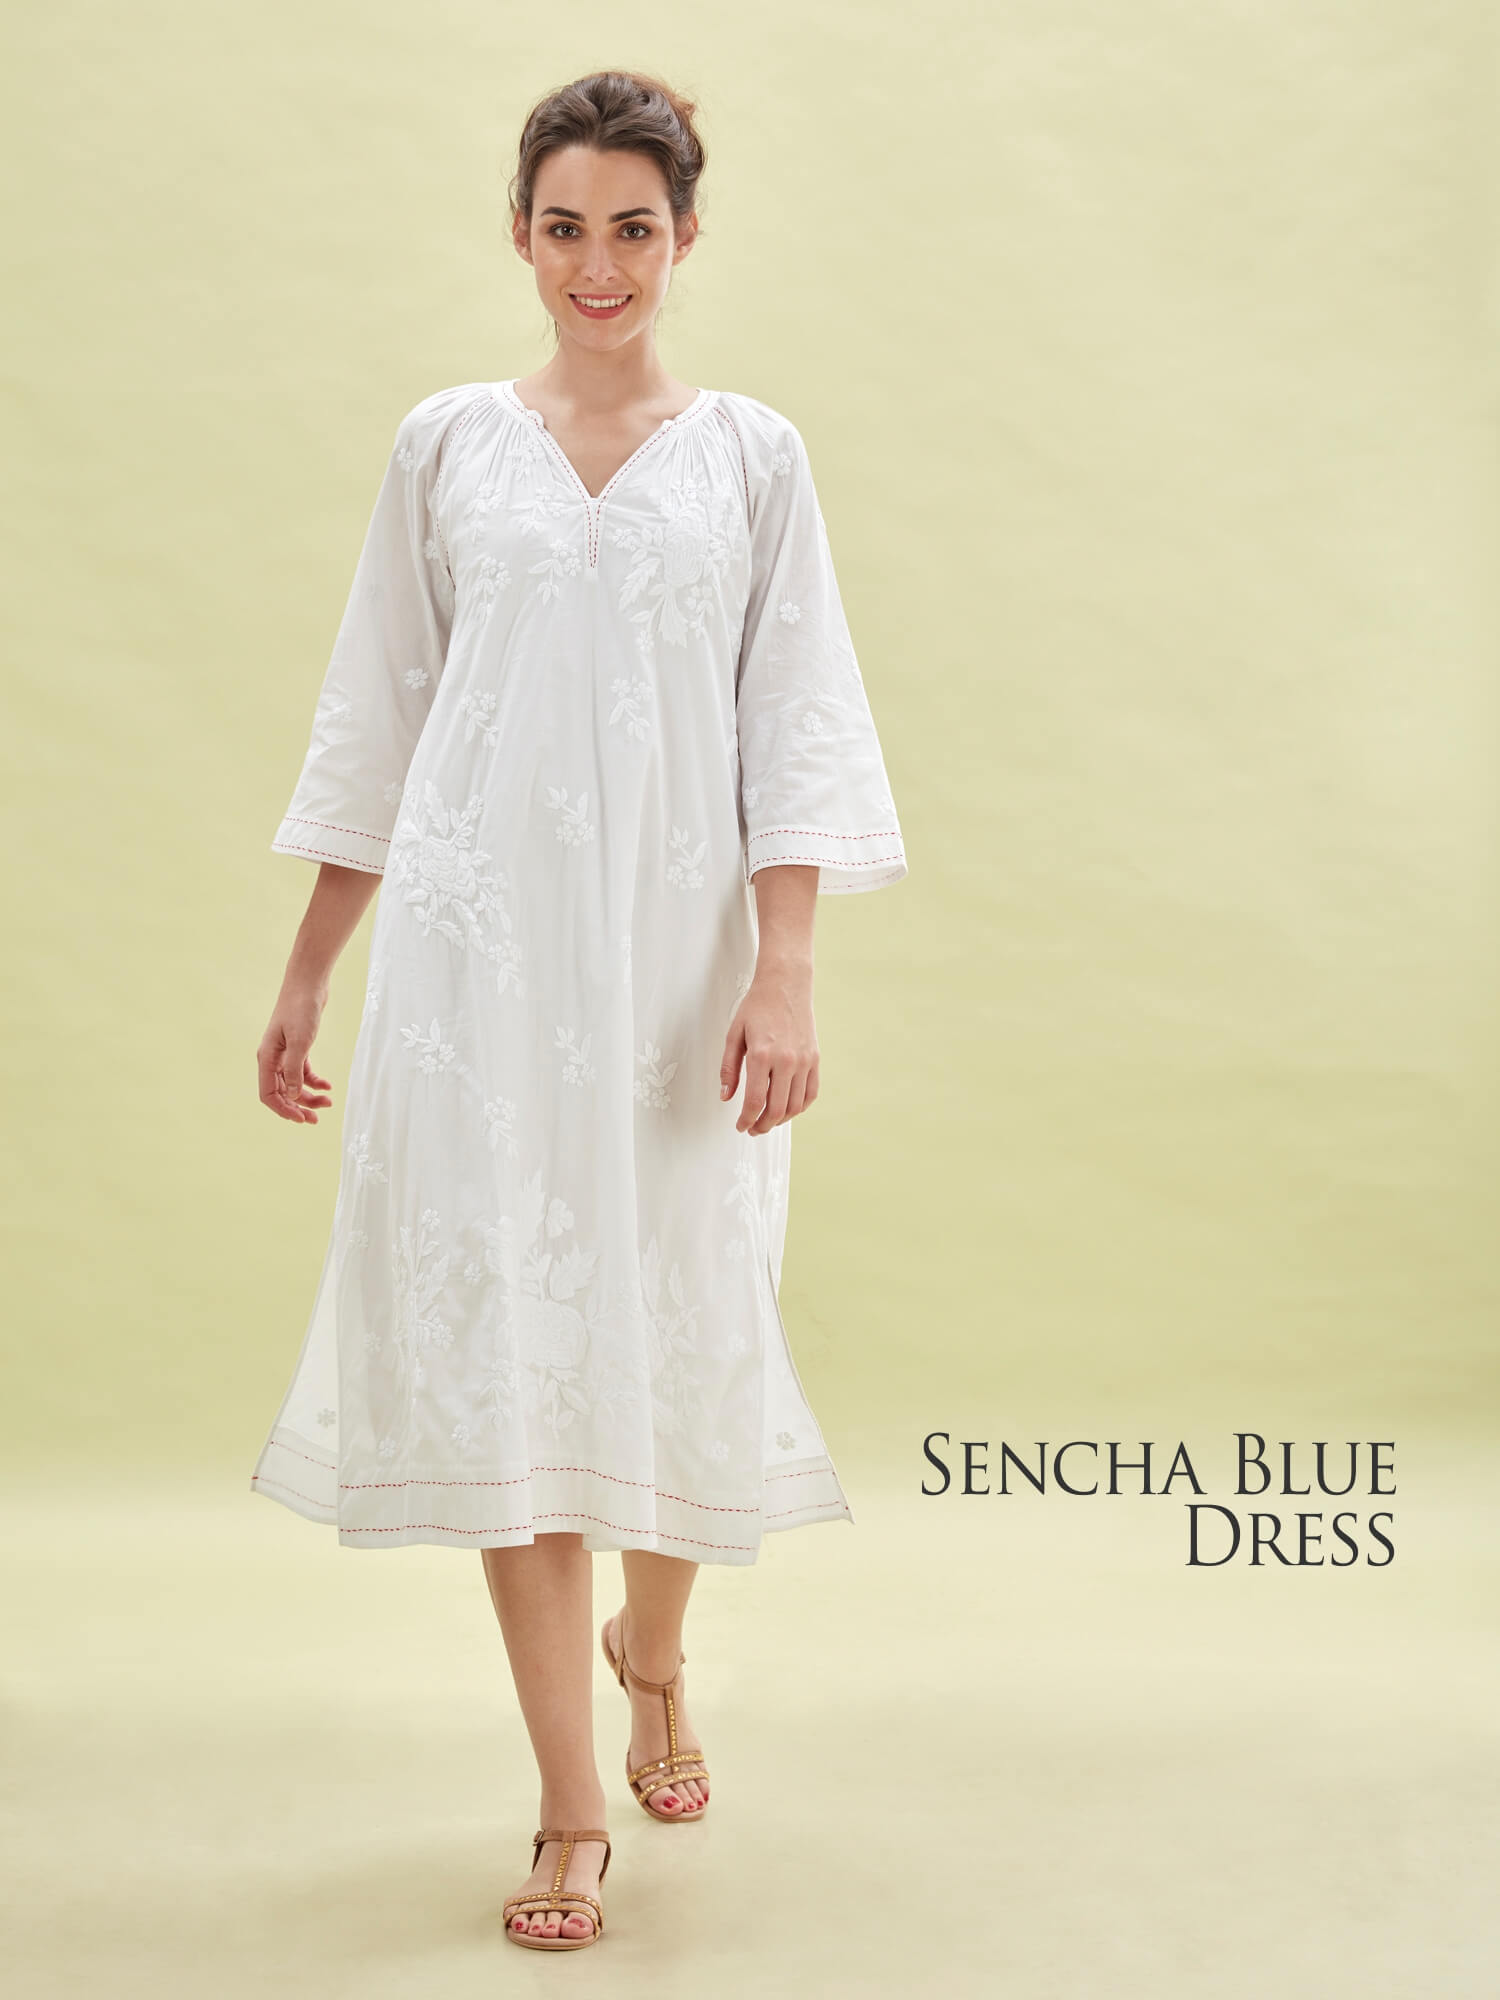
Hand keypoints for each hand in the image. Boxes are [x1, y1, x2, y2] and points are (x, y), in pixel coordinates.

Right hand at [258, 987, 333, 1123]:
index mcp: (266, 1058)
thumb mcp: (300, 1041)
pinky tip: (328, 1086)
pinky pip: (303, 1072)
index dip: (283, 1110)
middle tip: (316, 1119)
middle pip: (281, 1092)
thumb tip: (291, 1096)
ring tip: (328, 1102)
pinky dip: (314, 1081)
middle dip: (297, 1107)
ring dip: (308, 1096)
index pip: (268, 1094)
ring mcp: (284, 1053)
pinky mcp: (297, 1047)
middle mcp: (272, 1058)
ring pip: (293, 1084)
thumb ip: (294, 1069)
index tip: (302, 1119)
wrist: (308, 983)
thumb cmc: (301, 1009)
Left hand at [720, 967, 818, 1133]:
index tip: (740, 1126)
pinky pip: (811, 1093)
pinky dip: (799, 1107)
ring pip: (794, 1106)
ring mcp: (804, 1061)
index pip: (755, 1101)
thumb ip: (728, 1068)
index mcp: (761, 1055)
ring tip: (767, 1121)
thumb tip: (725, 1097)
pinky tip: (787, 1109)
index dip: (746, 1120)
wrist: (786, 984)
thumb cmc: (757, 1006)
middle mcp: (786, 1061)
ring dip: (780, 1120)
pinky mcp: (815, 1059)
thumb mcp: (734, 1035)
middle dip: (762, 1126)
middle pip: (776, 1110)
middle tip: (752, 1129)